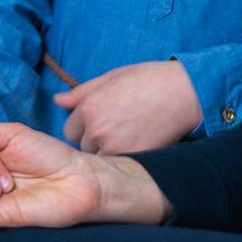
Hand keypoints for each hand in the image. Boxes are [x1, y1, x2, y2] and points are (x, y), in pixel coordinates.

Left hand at [52, 59, 203, 154]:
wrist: (185, 92)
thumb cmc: (149, 79)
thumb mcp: (112, 77)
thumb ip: (81, 92)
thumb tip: (57, 100)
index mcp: (89, 106)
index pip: (70, 128)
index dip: (85, 125)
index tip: (103, 118)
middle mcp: (97, 129)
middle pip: (82, 145)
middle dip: (95, 139)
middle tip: (118, 125)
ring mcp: (114, 146)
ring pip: (98, 157)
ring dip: (108, 150)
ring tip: (128, 134)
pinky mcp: (132, 158)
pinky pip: (117, 164)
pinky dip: (124, 157)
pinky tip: (137, 141)